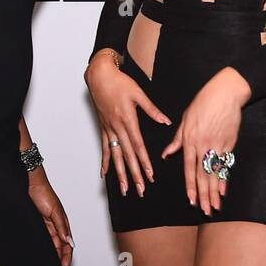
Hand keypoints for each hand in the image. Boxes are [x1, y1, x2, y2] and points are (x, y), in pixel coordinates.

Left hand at [27, 170, 73, 265]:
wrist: (30, 184)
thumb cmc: (43, 193)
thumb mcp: (55, 211)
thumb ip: (62, 227)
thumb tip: (69, 241)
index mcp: (63, 223)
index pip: (68, 244)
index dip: (67, 256)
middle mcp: (56, 226)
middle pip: (60, 246)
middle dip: (61, 258)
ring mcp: (47, 226)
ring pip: (52, 244)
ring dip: (53, 254)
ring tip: (51, 265)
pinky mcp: (38, 225)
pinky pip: (43, 239)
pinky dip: (45, 247)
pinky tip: (42, 253)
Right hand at [85, 50, 170, 196]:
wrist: (99, 76)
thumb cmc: (119, 82)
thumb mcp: (139, 93)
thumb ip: (152, 110)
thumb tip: (166, 121)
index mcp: (128, 120)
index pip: (138, 146)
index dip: (144, 162)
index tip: (150, 175)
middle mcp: (117, 128)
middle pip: (127, 156)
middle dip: (134, 174)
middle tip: (140, 189)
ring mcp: (109, 129)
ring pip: (116, 156)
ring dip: (120, 174)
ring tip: (125, 188)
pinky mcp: (104, 128)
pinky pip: (105, 148)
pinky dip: (105, 162)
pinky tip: (105, 174)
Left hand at [162, 67, 248, 215]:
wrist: (225, 93)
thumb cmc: (203, 103)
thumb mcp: (185, 119)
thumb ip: (177, 140)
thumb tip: (167, 154)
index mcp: (190, 141)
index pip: (189, 169)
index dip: (191, 186)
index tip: (192, 200)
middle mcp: (204, 146)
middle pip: (203, 175)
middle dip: (204, 195)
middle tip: (205, 210)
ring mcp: (218, 145)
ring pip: (215, 173)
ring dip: (215, 191)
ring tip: (215, 206)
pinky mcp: (230, 143)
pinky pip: (226, 164)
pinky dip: (225, 178)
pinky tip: (224, 190)